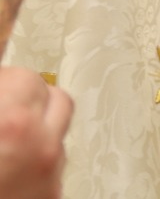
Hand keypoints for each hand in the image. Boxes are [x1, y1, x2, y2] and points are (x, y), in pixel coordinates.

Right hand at [0, 67, 72, 198]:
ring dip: (36, 130)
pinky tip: (6, 171)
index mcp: (11, 125)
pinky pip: (53, 168)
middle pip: (55, 100)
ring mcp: (49, 177)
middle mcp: (40, 148)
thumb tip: (1, 89)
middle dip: (28, 100)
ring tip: (2, 143)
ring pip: (58, 134)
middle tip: (2, 108)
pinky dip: (34, 162)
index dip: (4, 83)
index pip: (25, 78)